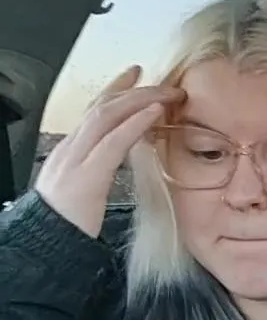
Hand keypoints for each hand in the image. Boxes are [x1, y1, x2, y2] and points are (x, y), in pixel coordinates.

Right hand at [34, 65, 184, 237]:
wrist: (46, 245)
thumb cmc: (69, 224)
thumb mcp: (86, 189)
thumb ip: (101, 168)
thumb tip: (126, 155)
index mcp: (71, 152)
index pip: (93, 111)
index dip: (115, 90)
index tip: (136, 75)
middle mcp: (71, 149)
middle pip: (102, 107)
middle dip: (133, 89)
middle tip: (162, 80)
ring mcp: (76, 160)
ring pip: (107, 117)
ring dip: (139, 100)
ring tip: (166, 93)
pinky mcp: (87, 177)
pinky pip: (113, 143)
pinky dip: (135, 124)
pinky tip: (153, 113)